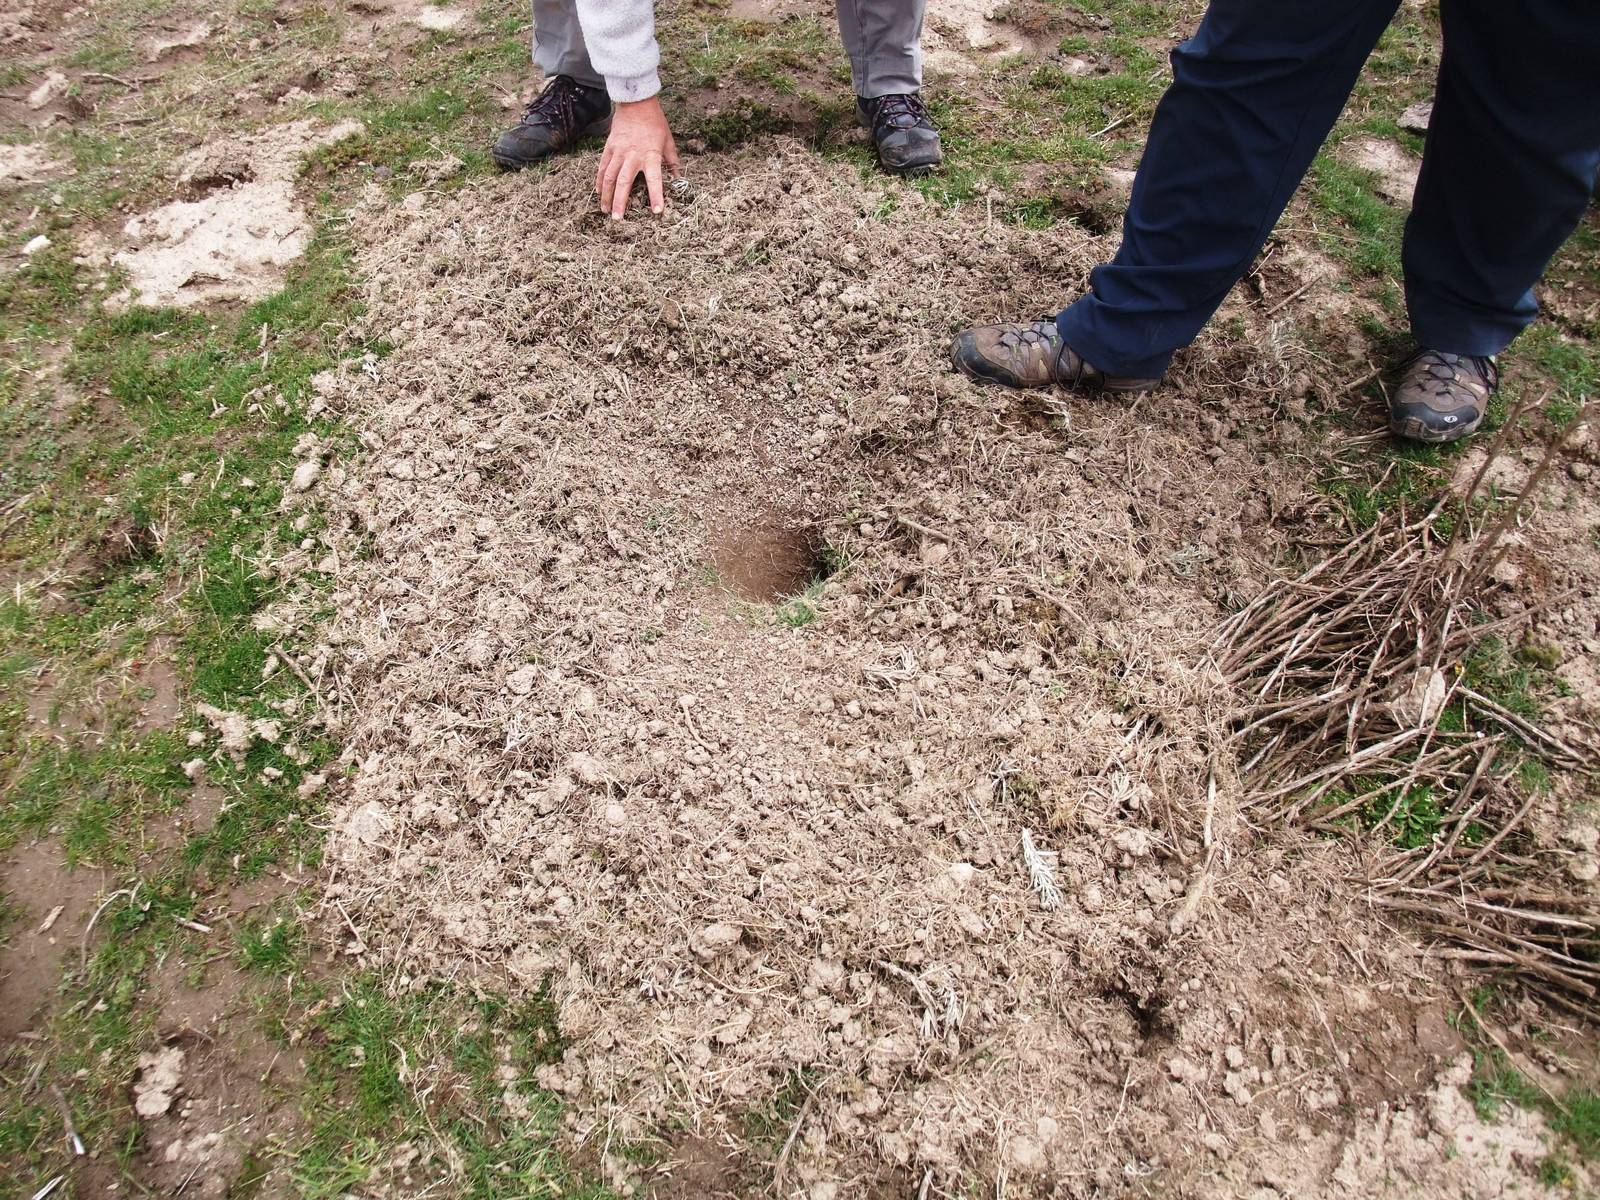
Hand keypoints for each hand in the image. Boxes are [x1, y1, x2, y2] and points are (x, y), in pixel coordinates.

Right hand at [596, 97, 679, 219]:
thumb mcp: (669, 141)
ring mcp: (619, 152)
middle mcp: (633, 156)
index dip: (656, 196)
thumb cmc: (655, 122)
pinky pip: (603, 167)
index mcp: (651, 155)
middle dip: (620, 202)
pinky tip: (599, 192)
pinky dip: (600, 180)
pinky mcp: (609, 147)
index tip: (657, 212)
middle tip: (617, 218)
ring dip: (607, 195)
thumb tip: (679, 179)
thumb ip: (673, 162)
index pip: (655, 180)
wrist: (636, 102)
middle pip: (624, 182)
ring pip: (610, 177)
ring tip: (605, 210)